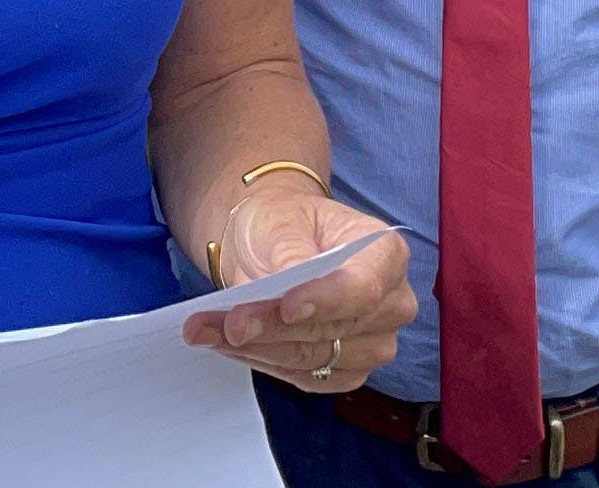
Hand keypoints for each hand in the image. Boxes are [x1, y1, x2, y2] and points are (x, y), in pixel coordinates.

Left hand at [182, 189, 412, 393]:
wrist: (272, 242)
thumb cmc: (285, 223)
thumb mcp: (282, 220)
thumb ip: (290, 251)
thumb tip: (289, 281)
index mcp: (386, 255)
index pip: (364, 287)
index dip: (326, 301)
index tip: (287, 307)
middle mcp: (391, 304)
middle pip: (333, 329)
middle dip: (273, 326)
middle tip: (227, 321)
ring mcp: (372, 344)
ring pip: (313, 358)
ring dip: (256, 346)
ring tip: (207, 329)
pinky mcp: (346, 372)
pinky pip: (302, 377)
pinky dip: (259, 359)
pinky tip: (224, 343)